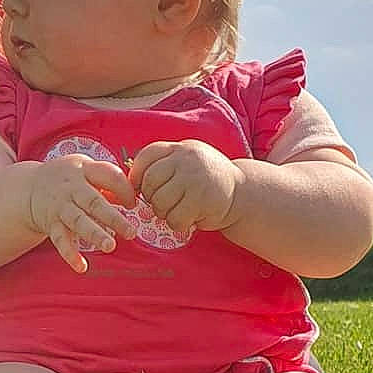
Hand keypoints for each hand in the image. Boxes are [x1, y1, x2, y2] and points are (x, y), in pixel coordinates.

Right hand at [26, 154, 136, 272]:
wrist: (29, 188)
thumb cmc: (69, 179)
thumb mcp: (86, 170)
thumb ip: (108, 183)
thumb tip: (133, 200)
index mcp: (84, 170)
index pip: (109, 175)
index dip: (124, 189)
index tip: (133, 204)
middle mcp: (71, 188)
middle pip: (94, 202)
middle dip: (113, 218)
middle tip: (131, 232)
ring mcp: (60, 207)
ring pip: (78, 221)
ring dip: (94, 234)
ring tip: (110, 246)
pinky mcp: (51, 224)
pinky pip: (61, 241)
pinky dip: (70, 254)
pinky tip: (82, 267)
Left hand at [127, 139, 243, 235]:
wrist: (242, 193)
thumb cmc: (206, 182)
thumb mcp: (187, 164)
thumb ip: (164, 167)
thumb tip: (130, 183)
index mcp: (180, 148)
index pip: (146, 156)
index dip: (137, 175)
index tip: (140, 189)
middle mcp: (187, 159)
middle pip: (150, 182)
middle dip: (151, 198)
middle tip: (164, 204)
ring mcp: (195, 178)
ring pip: (160, 202)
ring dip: (164, 213)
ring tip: (179, 210)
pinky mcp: (202, 199)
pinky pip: (174, 218)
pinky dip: (177, 224)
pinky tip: (189, 219)